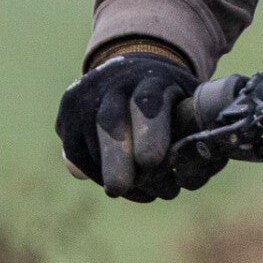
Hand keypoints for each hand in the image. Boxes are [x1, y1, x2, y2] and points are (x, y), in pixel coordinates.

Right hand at [55, 50, 221, 201]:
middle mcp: (114, 82)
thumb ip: (196, 133)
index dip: (149, 132)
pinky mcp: (66, 115)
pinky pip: (74, 153)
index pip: (147, 102)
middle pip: (109, 121)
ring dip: (111, 175)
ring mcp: (86, 97)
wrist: (134, 69)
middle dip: (115, 158)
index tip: (151, 162)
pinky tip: (120, 186)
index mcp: (151, 76)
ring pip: (89, 143)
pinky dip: (95, 174)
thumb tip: (196, 168)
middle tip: (120, 187)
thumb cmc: (170, 96)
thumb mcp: (189, 100)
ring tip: (144, 193)